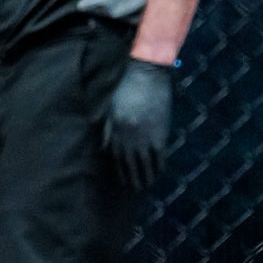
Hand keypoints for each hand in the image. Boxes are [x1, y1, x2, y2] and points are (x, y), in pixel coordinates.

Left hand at [102, 59, 173, 189]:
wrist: (146, 75)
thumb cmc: (125, 88)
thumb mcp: (110, 108)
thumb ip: (107, 127)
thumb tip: (103, 144)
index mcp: (113, 129)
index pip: (114, 155)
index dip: (118, 168)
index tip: (120, 177)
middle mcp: (126, 137)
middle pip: (127, 163)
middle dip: (130, 176)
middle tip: (133, 187)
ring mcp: (143, 137)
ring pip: (143, 163)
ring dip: (145, 175)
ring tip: (146, 185)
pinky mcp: (158, 134)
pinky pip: (158, 156)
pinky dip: (158, 166)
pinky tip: (159, 172)